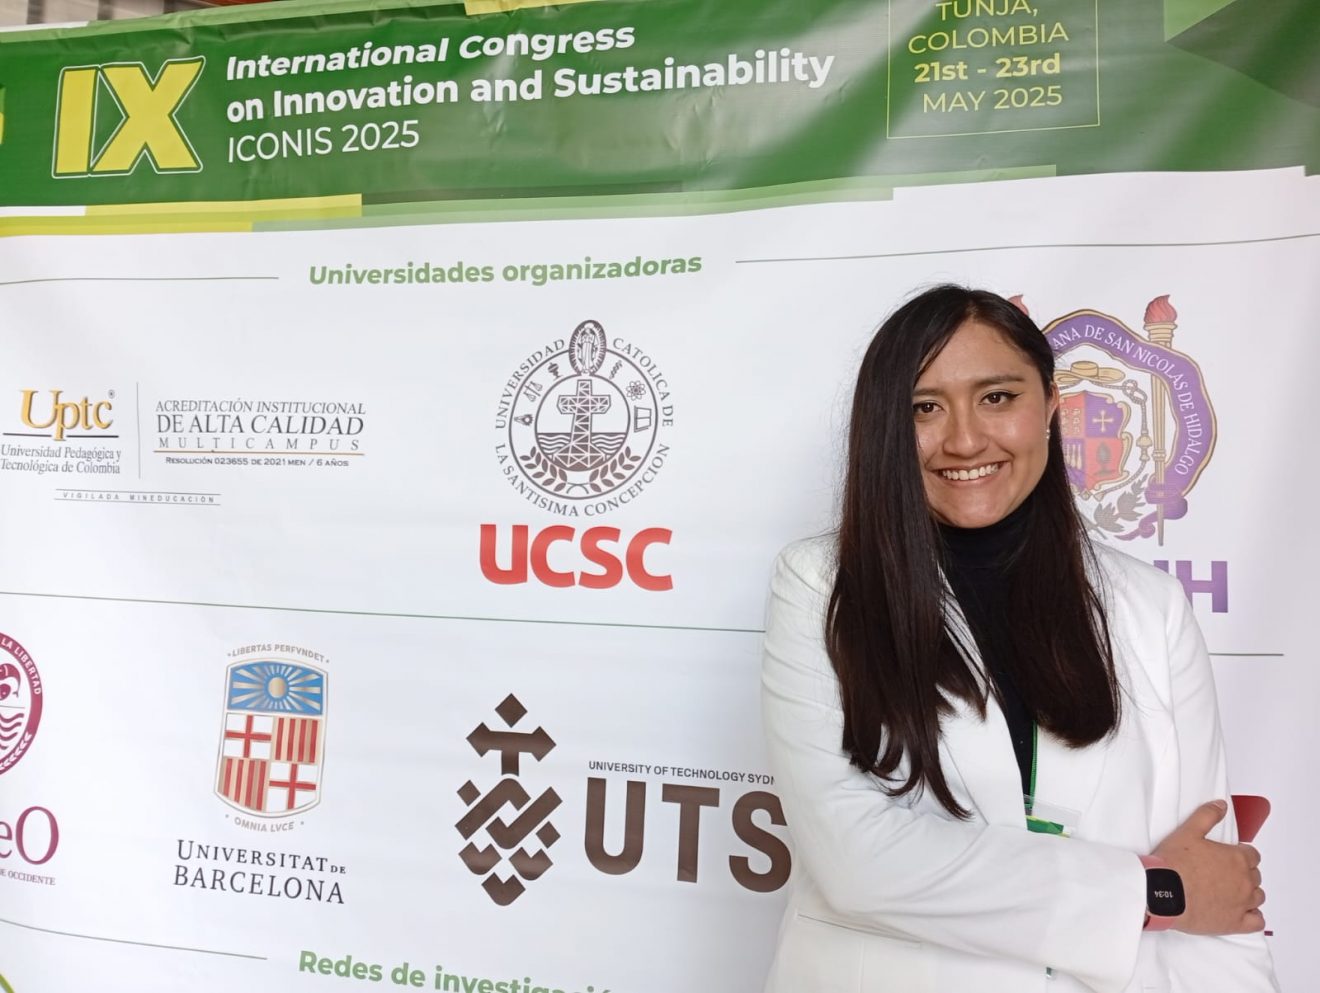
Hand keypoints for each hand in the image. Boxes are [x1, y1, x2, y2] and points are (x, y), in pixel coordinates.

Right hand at [1152, 799, 1264, 934]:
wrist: (1162, 892)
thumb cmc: (1174, 864)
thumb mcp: (1188, 831)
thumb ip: (1207, 816)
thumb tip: (1221, 805)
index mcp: (1237, 858)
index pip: (1252, 855)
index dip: (1241, 854)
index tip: (1228, 857)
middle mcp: (1244, 881)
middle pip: (1255, 876)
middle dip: (1243, 873)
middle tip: (1224, 873)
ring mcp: (1242, 903)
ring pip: (1258, 897)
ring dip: (1248, 893)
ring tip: (1230, 891)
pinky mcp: (1235, 923)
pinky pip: (1257, 922)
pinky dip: (1253, 917)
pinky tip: (1241, 912)